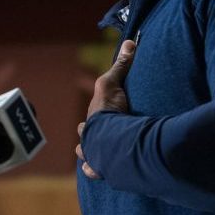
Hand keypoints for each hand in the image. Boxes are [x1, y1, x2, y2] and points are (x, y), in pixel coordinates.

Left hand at [75, 39, 135, 179]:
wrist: (111, 136)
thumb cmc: (109, 110)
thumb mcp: (113, 83)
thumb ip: (122, 65)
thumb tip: (129, 41)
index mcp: (90, 123)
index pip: (86, 124)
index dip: (88, 123)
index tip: (95, 121)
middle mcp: (88, 141)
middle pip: (84, 142)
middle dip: (89, 140)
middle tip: (100, 140)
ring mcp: (94, 157)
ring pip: (87, 158)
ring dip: (91, 157)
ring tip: (100, 158)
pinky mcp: (102, 170)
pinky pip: (95, 173)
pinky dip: (97, 172)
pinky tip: (101, 173)